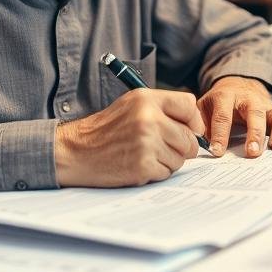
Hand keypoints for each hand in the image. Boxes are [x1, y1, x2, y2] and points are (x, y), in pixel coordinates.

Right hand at [55, 89, 204, 186]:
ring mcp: (146, 143)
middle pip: (189, 137)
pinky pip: (167, 173)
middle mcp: (149, 118)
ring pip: (180, 158)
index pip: (189, 105)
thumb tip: (196, 127)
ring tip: (144, 154)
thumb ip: (162, 110)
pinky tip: (138, 164)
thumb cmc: (105, 130)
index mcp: (146, 99)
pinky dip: (156, 172)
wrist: (76, 151)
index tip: (188, 129)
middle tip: (161, 147)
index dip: (193, 121)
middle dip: (181, 147)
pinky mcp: (143, 165)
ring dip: (167, 161)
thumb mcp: (131, 105)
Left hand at [197, 76, 271, 157]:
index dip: (220, 135)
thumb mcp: (205, 107)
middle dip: (252, 134)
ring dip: (268, 134)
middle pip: (252, 114)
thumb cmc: (219, 101)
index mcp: (225, 96)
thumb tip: (198, 144)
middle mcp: (247, 97)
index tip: (217, 152)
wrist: (236, 85)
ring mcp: (262, 103)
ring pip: (269, 117)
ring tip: (267, 150)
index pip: (223, 116)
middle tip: (250, 152)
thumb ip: (201, 123)